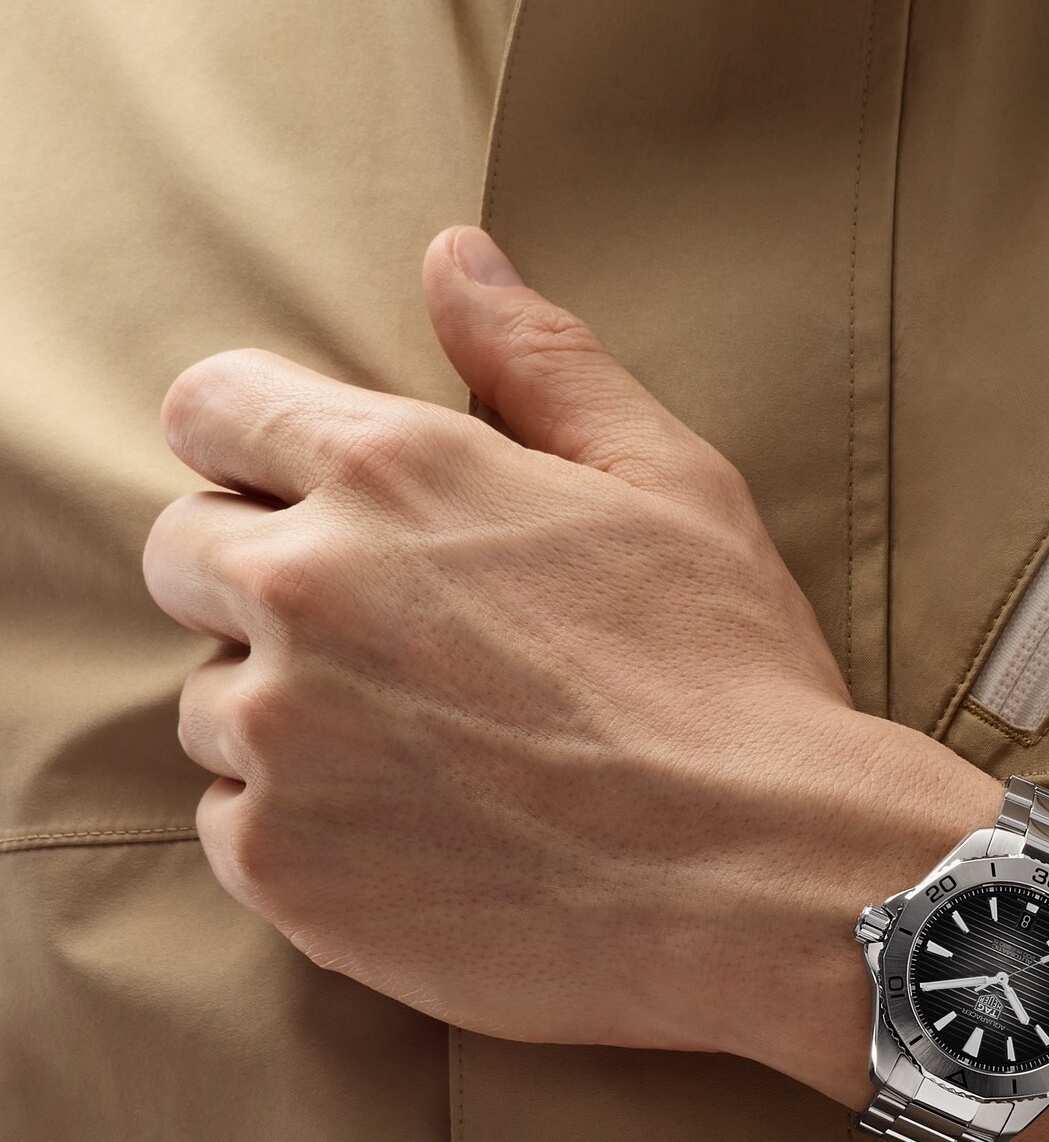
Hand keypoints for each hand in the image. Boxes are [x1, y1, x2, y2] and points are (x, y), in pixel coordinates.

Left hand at [143, 226, 1048, 1141]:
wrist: (766, 882)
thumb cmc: (734, 680)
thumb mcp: (672, 485)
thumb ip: (542, 361)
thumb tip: (454, 260)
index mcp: (392, 474)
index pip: (213, 410)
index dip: (254, 447)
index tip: (308, 500)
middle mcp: (306, 593)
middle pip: (189, 557)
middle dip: (266, 584)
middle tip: (397, 650)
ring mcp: (282, 741)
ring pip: (216, 706)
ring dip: (293, 720)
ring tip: (435, 761)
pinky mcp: (284, 870)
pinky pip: (239, 830)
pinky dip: (310, 835)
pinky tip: (427, 845)